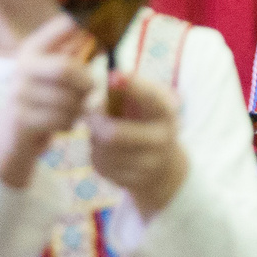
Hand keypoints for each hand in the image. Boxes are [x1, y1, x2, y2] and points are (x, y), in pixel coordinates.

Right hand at [0, 15, 96, 189]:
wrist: (11, 136)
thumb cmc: (44, 100)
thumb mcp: (55, 73)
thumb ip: (76, 53)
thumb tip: (100, 31)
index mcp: (33, 48)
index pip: (64, 25)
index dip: (86, 27)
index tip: (101, 38)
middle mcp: (22, 66)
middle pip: (65, 68)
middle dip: (86, 83)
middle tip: (91, 90)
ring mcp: (18, 92)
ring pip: (68, 99)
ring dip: (79, 109)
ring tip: (74, 110)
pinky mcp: (20, 118)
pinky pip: (61, 120)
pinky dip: (70, 124)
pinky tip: (62, 123)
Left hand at [87, 73, 189, 219]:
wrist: (163, 167)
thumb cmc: (145, 124)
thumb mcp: (143, 104)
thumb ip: (124, 94)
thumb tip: (96, 95)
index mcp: (166, 113)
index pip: (151, 98)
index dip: (132, 86)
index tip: (114, 76)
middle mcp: (163, 139)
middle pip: (113, 134)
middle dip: (95, 124)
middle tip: (90, 117)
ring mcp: (149, 164)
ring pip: (102, 150)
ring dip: (95, 140)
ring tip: (103, 134)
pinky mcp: (132, 181)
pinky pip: (100, 165)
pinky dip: (97, 155)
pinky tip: (108, 152)